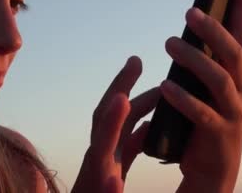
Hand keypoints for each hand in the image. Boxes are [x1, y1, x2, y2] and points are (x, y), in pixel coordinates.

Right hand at [72, 56, 159, 192]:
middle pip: (104, 120)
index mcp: (108, 150)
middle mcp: (98, 160)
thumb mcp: (118, 167)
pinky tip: (114, 181)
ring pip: (99, 150)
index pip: (115, 114)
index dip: (124, 86)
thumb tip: (146, 124)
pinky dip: (107, 188)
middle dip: (118, 90)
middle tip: (135, 62)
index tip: (137, 60)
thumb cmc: (100, 192)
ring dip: (108, 126)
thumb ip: (131, 145)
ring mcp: (95, 179)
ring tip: (122, 100)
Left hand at [160, 0, 241, 192]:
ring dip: (195, 59)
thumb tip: (194, 21)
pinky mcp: (219, 134)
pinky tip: (165, 86)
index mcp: (238, 72)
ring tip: (170, 43)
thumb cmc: (206, 117)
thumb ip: (205, 57)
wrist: (213, 167)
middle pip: (233, 52)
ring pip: (220, 79)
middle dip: (214, 29)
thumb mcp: (207, 84)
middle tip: (189, 12)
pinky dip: (184, 98)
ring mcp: (233, 111)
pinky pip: (202, 113)